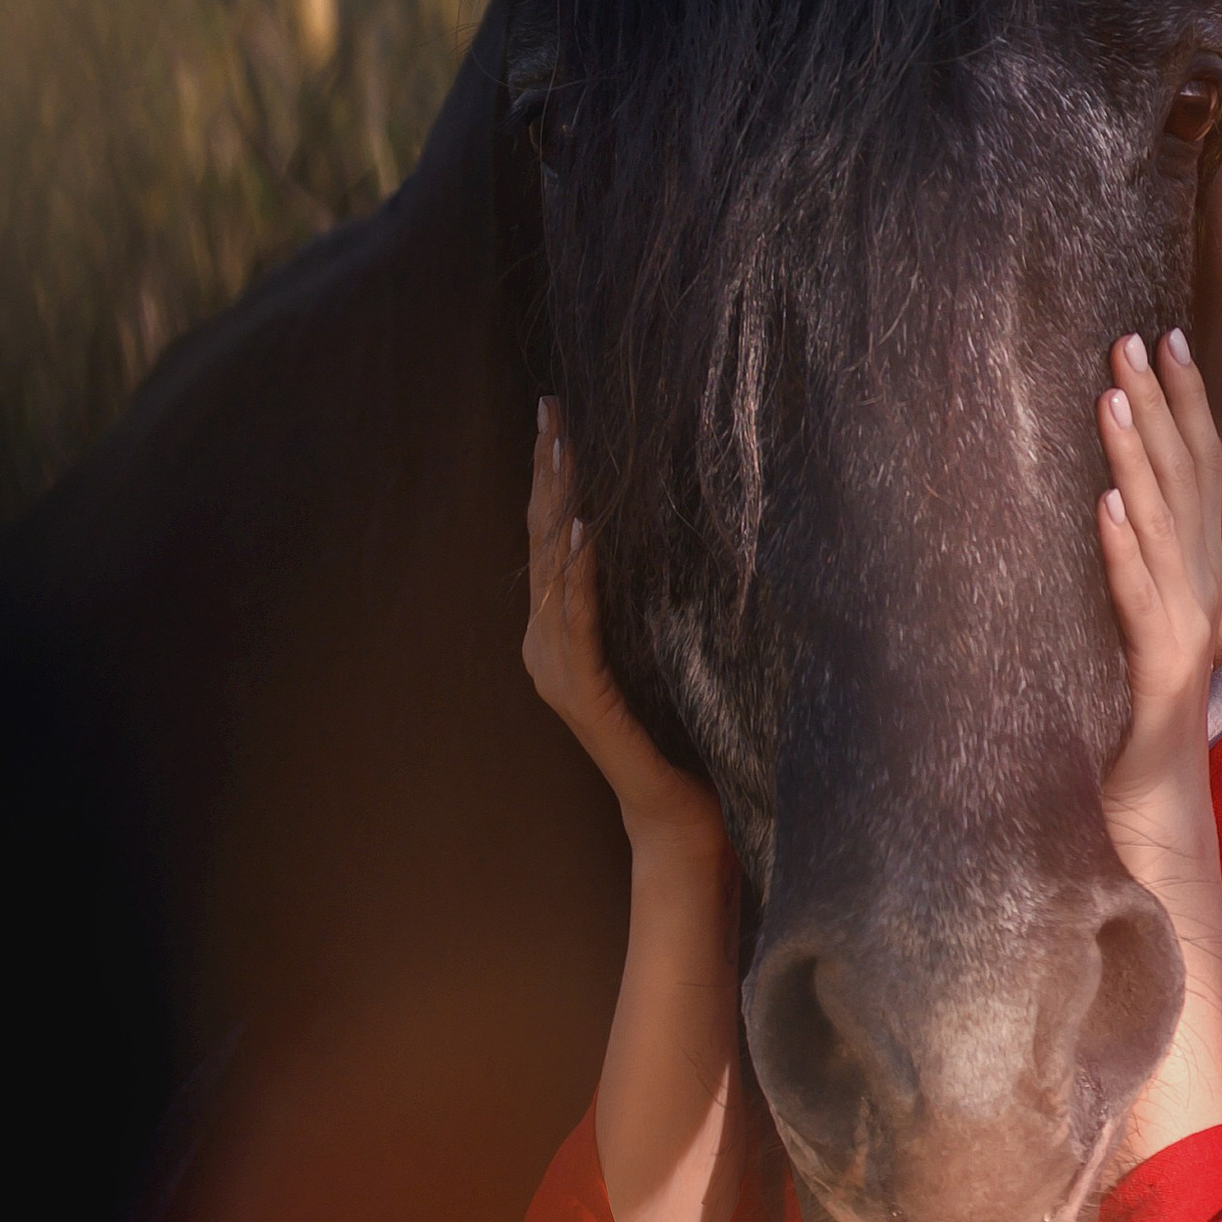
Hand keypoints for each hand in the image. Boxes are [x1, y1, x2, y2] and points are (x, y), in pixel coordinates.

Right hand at [525, 404, 729, 871]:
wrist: (680, 814)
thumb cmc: (679, 734)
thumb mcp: (659, 648)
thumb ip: (642, 600)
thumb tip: (661, 528)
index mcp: (557, 634)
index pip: (549, 538)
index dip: (549, 475)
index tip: (555, 414)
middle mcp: (545, 648)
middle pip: (541, 541)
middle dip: (547, 471)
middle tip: (552, 407)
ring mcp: (558, 673)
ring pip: (553, 570)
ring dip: (559, 504)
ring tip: (564, 447)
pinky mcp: (585, 696)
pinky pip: (580, 621)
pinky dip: (580, 570)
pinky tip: (586, 525)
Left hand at [1096, 328, 1221, 850]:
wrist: (1156, 832)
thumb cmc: (1131, 739)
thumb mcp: (1129, 640)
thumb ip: (1127, 581)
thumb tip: (1101, 512)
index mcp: (1192, 584)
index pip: (1196, 477)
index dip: (1185, 407)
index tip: (1164, 337)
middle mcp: (1196, 601)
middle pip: (1186, 486)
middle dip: (1162, 407)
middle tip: (1133, 336)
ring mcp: (1179, 641)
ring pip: (1162, 532)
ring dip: (1138, 461)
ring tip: (1113, 396)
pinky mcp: (1154, 684)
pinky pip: (1137, 608)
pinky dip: (1123, 554)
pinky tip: (1104, 506)